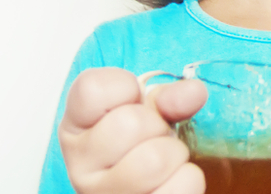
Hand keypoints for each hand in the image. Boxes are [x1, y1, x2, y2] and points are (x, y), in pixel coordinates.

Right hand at [58, 67, 207, 193]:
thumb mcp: (145, 110)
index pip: (92, 90)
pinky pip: (180, 186)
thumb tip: (194, 91)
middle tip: (154, 136)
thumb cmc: (139, 144)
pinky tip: (170, 180)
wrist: (145, 186)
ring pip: (155, 160)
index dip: (125, 88)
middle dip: (158, 125)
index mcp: (75, 126)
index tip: (132, 99)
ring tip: (164, 160)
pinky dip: (188, 179)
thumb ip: (167, 96)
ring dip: (174, 154)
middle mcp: (80, 164)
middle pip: (130, 123)